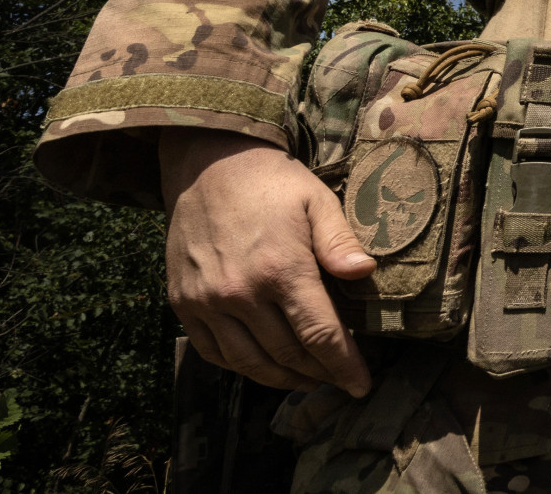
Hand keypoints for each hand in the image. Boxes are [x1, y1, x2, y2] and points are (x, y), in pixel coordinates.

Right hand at [159, 128, 375, 395]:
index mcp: (281, 269)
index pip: (319, 333)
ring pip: (249, 362)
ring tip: (308, 380)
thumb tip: (366, 273)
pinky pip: (214, 352)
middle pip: (287, 354)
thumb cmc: (272, 182)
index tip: (361, 385)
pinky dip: (241, 367)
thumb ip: (340, 242)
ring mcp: (207, 303)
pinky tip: (263, 366)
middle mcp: (240, 293)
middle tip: (340, 381)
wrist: (208, 165)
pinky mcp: (184, 304)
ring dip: (282, 378)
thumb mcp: (317, 201)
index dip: (343, 365)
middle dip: (319, 374)